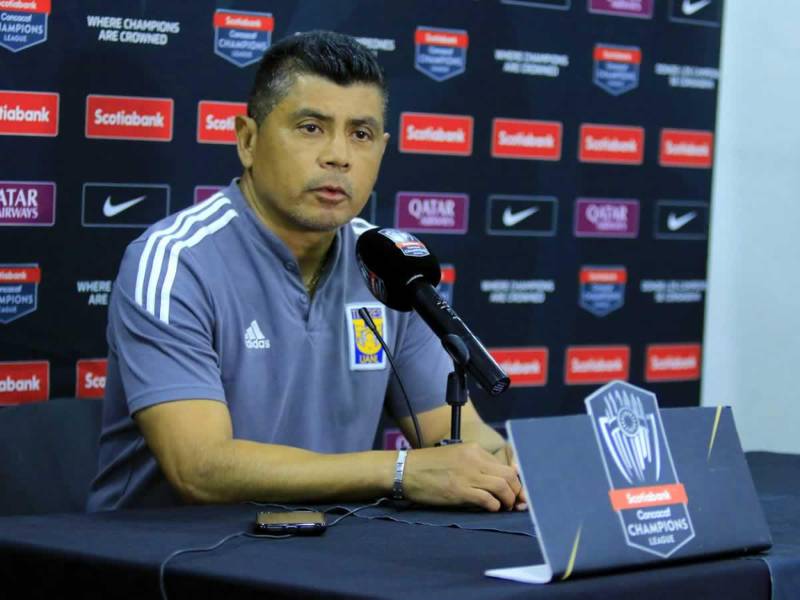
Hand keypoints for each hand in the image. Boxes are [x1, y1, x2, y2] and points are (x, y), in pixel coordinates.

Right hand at [402, 443, 521, 511]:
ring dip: (508, 500)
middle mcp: (474, 459)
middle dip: (517, 491)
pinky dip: (494, 506)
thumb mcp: (455, 456)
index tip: (517, 491)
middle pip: (509, 475)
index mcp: (474, 449)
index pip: (504, 465)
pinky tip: (491, 509)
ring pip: (502, 487)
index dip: (515, 481)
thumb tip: (494, 481)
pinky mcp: (460, 491)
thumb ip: (474, 465)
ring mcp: (468, 475)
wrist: (404, 470)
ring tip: (504, 507)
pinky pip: (488, 499)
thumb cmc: (427, 465)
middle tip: (516, 503)